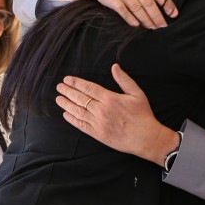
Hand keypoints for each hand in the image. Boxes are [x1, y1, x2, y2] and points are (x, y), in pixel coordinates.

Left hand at [56, 64, 180, 164]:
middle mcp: (101, 110)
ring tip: (59, 99)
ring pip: (78, 112)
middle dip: (68, 92)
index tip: (67, 79)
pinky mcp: (98, 134)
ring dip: (66, 104)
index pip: (88, 88)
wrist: (145, 138)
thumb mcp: (137, 94)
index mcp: (110, 99)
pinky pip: (81, 126)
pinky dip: (72, 120)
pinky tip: (66, 114)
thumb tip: (115, 66)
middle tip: (59, 87)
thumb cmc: (142, 115)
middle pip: (80, 99)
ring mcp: (98, 123)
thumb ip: (124, 80)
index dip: (76, 83)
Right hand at [61, 0, 177, 28]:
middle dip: (157, 16)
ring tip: (152, 28)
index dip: (167, 4)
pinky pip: (122, 9)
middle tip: (163, 27)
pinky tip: (136, 25)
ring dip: (146, 20)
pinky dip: (129, 17)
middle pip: (149, 3)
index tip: (173, 14)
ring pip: (137, 8)